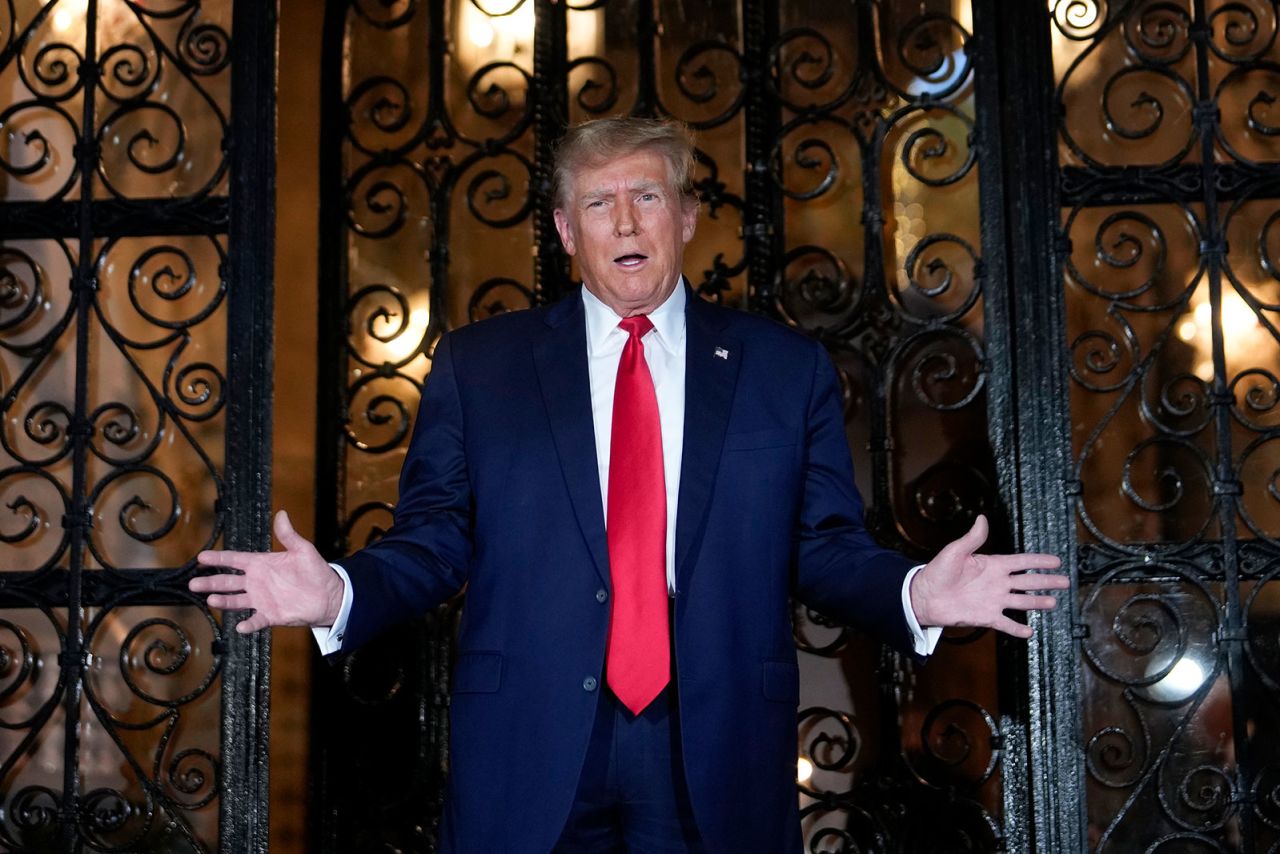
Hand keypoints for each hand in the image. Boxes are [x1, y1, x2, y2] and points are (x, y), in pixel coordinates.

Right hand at [188, 510, 343, 633]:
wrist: (328, 595)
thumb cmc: (316, 571)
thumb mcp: (302, 550)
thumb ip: (288, 535)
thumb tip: (282, 514)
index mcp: (261, 564)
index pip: (235, 559)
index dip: (219, 558)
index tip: (201, 557)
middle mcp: (257, 582)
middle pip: (228, 581)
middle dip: (210, 582)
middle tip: (193, 583)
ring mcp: (261, 599)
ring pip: (235, 600)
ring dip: (223, 601)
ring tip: (211, 599)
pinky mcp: (270, 615)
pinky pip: (256, 621)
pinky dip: (248, 624)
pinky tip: (240, 626)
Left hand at [909, 514, 1067, 638]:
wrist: (924, 596)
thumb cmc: (937, 572)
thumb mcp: (955, 551)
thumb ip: (972, 538)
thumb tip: (982, 519)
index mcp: (992, 565)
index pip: (1022, 561)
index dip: (1039, 560)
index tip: (1056, 560)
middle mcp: (997, 583)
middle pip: (1028, 581)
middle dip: (1047, 581)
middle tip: (1065, 581)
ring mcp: (993, 600)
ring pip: (1022, 602)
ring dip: (1038, 603)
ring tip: (1053, 603)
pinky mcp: (986, 616)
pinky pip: (1006, 623)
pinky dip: (1017, 629)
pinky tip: (1030, 631)